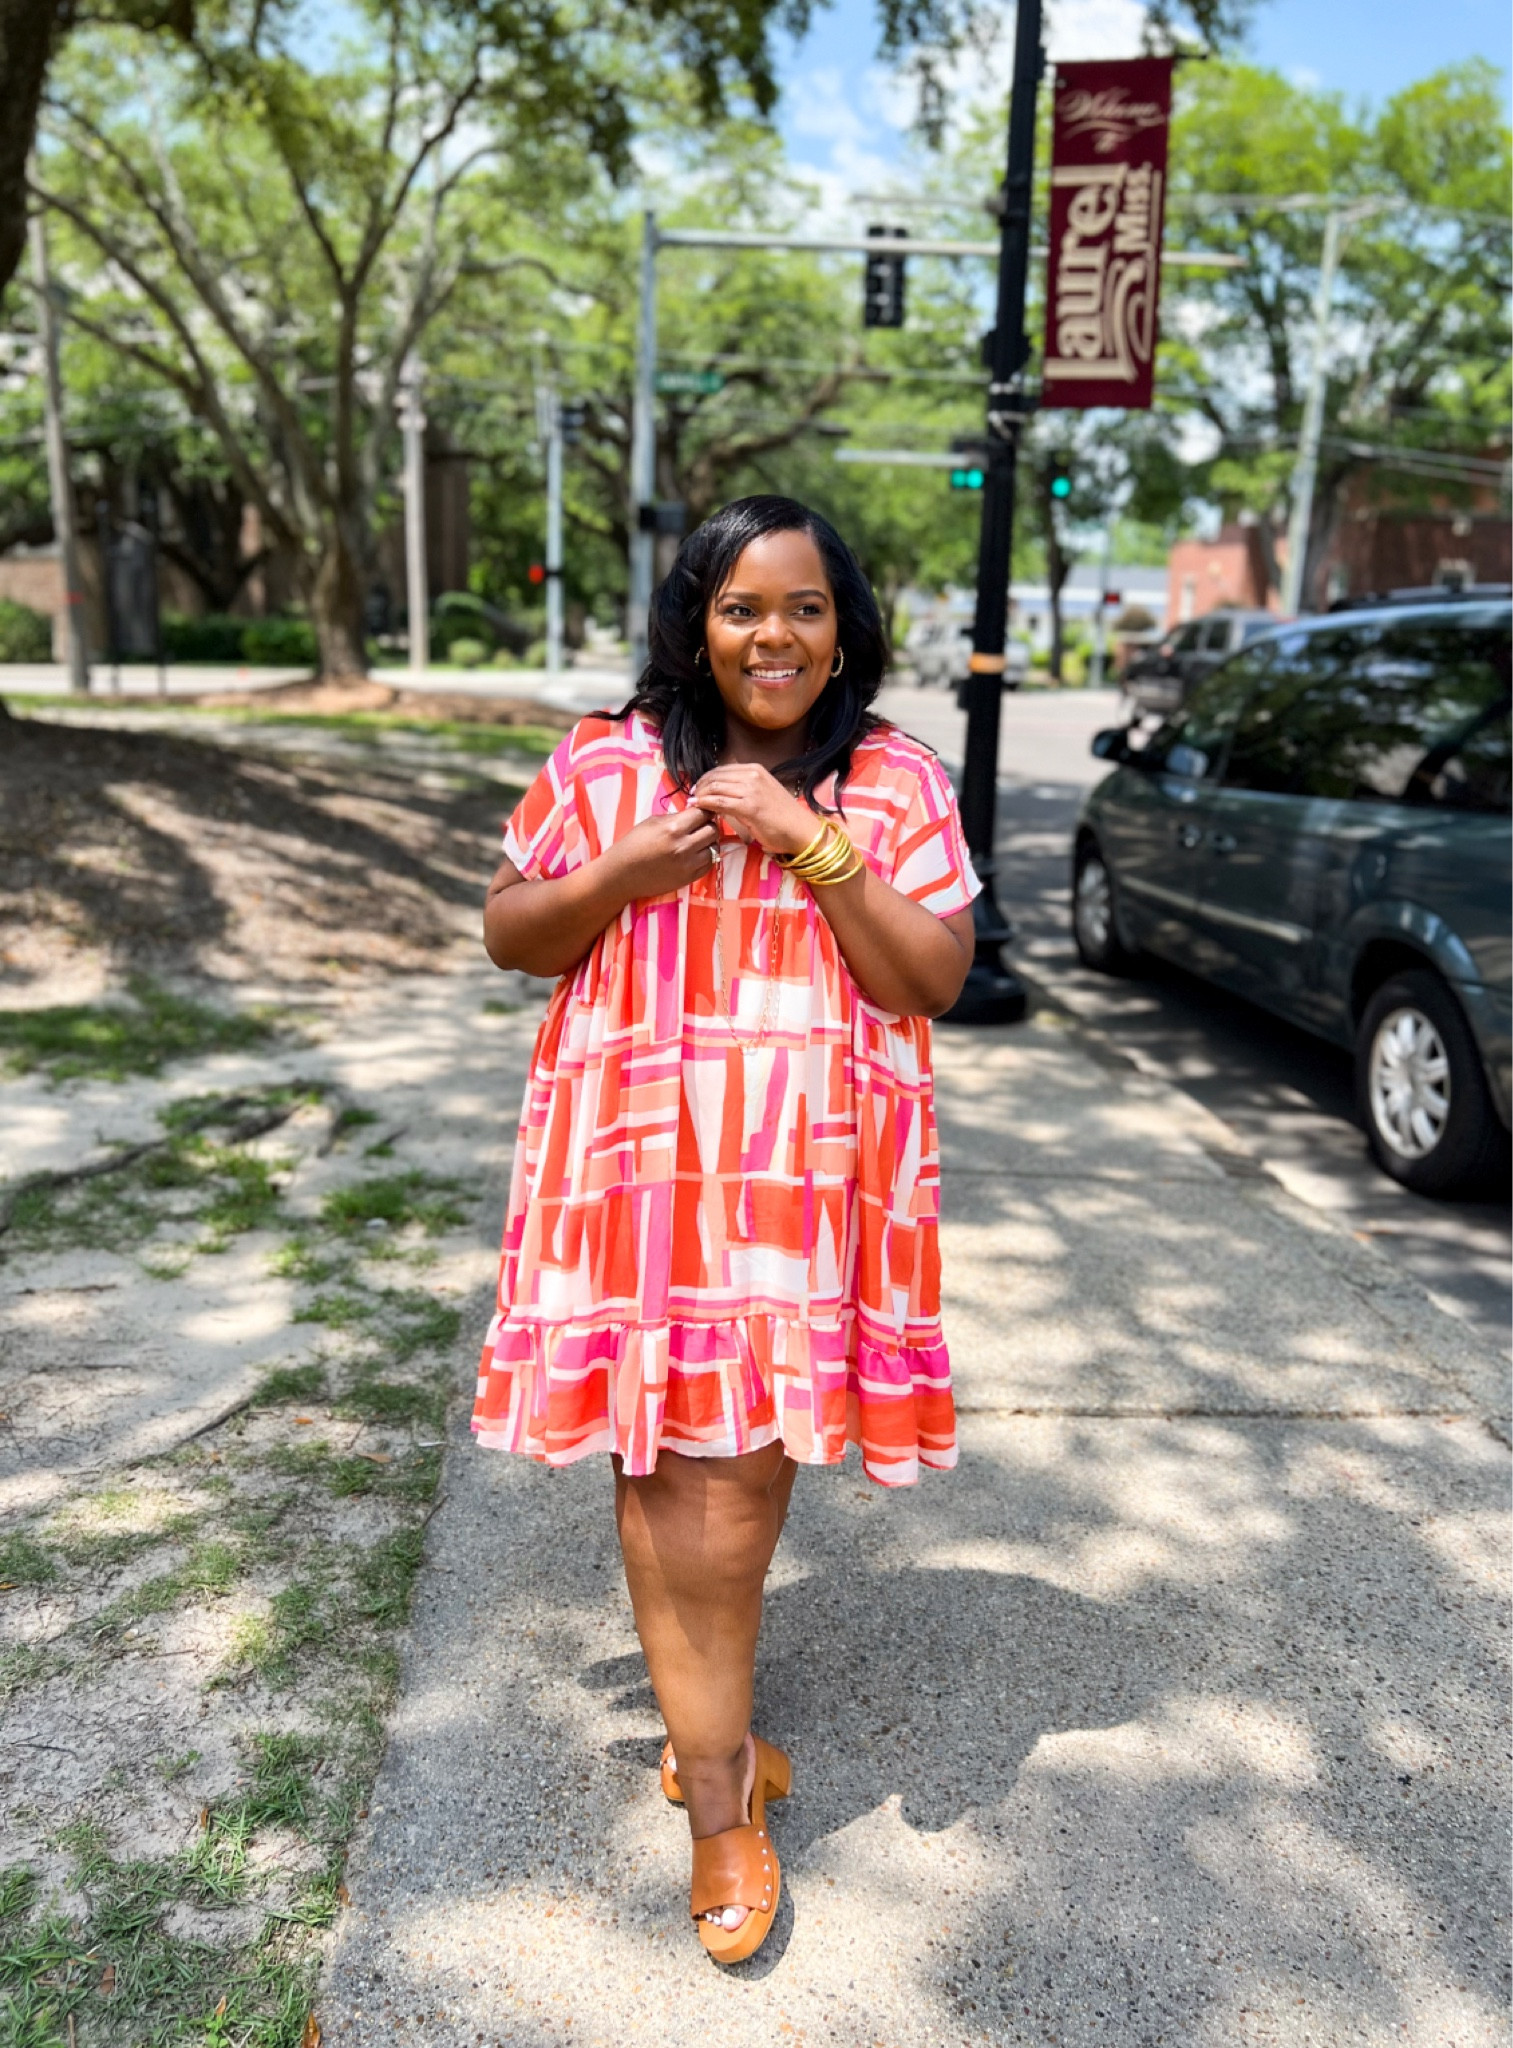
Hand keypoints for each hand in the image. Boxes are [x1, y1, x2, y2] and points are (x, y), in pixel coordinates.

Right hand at [602, 804, 718, 900]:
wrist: (622, 874)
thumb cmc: (633, 845)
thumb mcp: (652, 822)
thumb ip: (675, 817)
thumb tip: (693, 813)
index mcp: (673, 828)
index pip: (703, 813)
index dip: (703, 810)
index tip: (700, 811)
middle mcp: (684, 846)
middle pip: (713, 830)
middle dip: (709, 824)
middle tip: (701, 825)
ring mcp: (688, 864)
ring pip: (715, 848)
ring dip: (709, 842)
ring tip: (698, 840)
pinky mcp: (689, 878)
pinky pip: (709, 864)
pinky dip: (706, 857)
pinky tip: (696, 853)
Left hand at [690, 764, 818, 857]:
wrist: (801, 830)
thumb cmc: (782, 817)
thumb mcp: (762, 794)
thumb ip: (743, 790)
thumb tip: (720, 793)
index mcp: (755, 769)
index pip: (721, 769)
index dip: (705, 779)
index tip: (697, 790)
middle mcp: (753, 775)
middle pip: (715, 776)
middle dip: (699, 787)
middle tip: (691, 798)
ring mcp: (751, 789)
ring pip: (715, 787)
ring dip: (700, 796)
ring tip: (693, 805)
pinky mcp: (749, 806)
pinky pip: (720, 802)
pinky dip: (706, 804)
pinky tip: (700, 809)